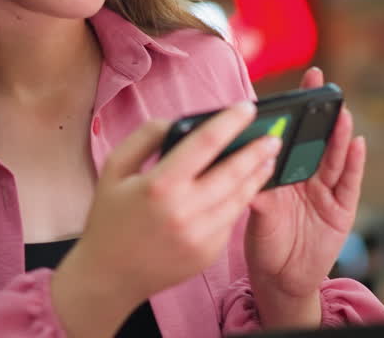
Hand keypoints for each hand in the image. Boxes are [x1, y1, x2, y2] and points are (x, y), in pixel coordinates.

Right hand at [52, 102, 281, 337]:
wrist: (109, 276)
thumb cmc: (110, 217)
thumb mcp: (114, 168)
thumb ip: (145, 137)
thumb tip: (181, 122)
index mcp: (159, 186)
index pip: (205, 143)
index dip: (230, 122)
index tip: (247, 107)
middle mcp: (184, 212)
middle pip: (233, 172)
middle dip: (257, 150)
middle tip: (274, 135)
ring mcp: (199, 236)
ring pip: (240, 198)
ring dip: (257, 175)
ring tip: (268, 158)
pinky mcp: (208, 253)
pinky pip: (231, 219)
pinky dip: (240, 199)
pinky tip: (246, 185)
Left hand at [246, 67, 366, 327]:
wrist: (281, 281)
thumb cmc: (265, 244)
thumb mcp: (257, 215)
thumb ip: (259, 190)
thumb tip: (247, 165)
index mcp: (285, 172)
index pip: (293, 134)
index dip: (298, 110)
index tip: (299, 83)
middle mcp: (308, 176)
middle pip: (318, 139)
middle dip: (321, 112)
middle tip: (324, 85)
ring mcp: (327, 192)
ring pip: (334, 157)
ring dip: (339, 134)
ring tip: (341, 112)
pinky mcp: (342, 209)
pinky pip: (349, 183)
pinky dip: (353, 163)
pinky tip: (357, 144)